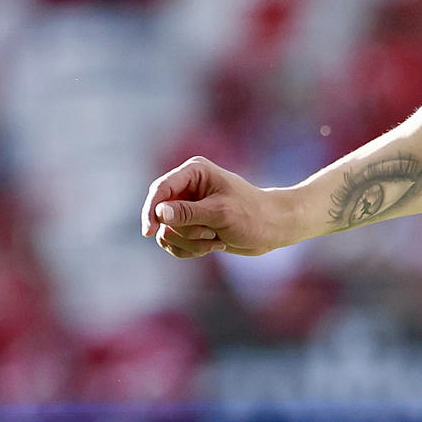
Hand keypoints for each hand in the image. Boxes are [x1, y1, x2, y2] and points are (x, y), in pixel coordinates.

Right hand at [141, 156, 291, 257]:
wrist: (272, 228)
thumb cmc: (252, 215)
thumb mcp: (220, 213)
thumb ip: (188, 213)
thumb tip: (160, 212)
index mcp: (195, 172)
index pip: (160, 189)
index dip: (150, 210)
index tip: (149, 232)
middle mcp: (187, 187)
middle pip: (161, 215)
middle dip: (184, 231)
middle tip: (210, 233)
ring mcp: (187, 208)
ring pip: (166, 233)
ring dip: (190, 243)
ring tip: (215, 239)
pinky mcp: (189, 226)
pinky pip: (173, 243)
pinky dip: (191, 250)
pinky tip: (214, 245)